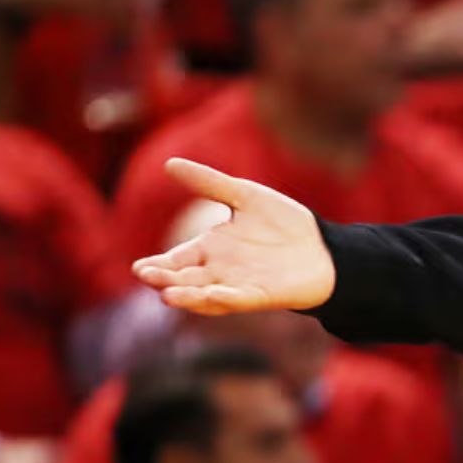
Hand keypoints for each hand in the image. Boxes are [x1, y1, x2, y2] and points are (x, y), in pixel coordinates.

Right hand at [133, 159, 333, 314]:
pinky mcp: (262, 296)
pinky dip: (225, 299)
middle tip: (146, 276)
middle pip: (184, 279)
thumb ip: (209, 183)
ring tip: (167, 295)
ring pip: (205, 294)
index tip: (138, 268)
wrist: (324, 246)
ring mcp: (239, 285)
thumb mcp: (244, 196)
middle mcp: (218, 270)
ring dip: (188, 296)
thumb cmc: (283, 223)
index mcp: (209, 248)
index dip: (157, 265)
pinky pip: (239, 300)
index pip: (175, 260)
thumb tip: (168, 163)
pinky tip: (212, 295)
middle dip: (164, 279)